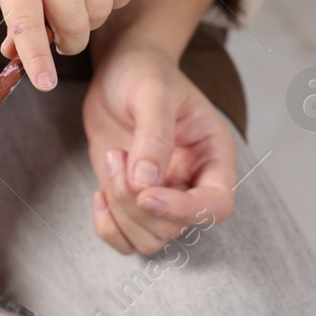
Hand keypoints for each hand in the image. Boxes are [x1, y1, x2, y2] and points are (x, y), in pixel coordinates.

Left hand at [83, 44, 235, 254]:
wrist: (120, 73)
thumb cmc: (144, 74)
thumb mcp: (152, 92)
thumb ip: (154, 136)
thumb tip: (146, 184)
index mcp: (214, 156)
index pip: (216, 205)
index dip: (183, 210)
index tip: (145, 194)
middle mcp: (193, 183)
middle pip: (174, 228)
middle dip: (134, 202)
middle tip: (116, 154)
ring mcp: (163, 197)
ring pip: (149, 240)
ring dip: (120, 212)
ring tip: (112, 161)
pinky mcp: (133, 203)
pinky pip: (125, 241)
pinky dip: (107, 227)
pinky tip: (98, 194)